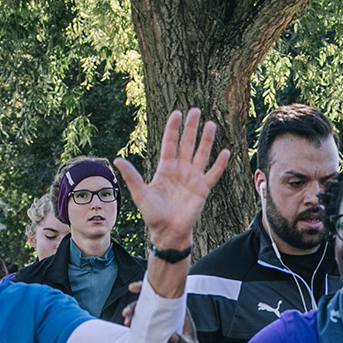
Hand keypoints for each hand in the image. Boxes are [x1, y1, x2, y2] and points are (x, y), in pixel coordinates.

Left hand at [116, 109, 230, 251]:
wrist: (168, 232)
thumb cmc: (152, 214)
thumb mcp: (140, 193)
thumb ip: (132, 176)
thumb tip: (117, 160)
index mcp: (165, 168)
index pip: (170, 143)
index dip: (173, 128)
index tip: (177, 113)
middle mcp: (180, 170)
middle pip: (187, 144)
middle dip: (191, 128)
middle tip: (196, 111)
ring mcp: (192, 178)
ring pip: (201, 154)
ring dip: (206, 140)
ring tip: (211, 124)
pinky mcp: (203, 189)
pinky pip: (213, 174)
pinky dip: (219, 164)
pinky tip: (225, 152)